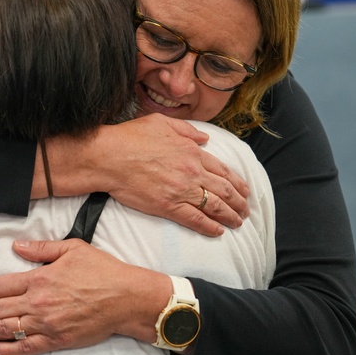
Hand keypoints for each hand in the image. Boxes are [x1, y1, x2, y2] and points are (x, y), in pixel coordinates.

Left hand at [0, 239, 169, 354]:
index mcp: (39, 279)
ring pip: (7, 329)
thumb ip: (41, 248)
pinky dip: (8, 350)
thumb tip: (17, 246)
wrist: (127, 298)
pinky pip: (27, 347)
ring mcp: (47, 324)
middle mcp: (38, 303)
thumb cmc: (103, 271)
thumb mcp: (72, 249)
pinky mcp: (58, 340)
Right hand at [67, 114, 249, 236]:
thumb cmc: (130, 137)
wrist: (109, 156)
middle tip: (246, 211)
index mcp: (192, 152)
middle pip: (224, 190)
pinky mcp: (168, 206)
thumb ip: (187, 131)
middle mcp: (192, 172)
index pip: (222, 170)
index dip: (237, 183)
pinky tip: (218, 231)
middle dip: (239, 202)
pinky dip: (210, 227)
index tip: (245, 191)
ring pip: (215, 206)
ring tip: (238, 223)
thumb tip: (205, 138)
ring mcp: (182, 190)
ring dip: (230, 216)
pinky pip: (195, 219)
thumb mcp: (163, 123)